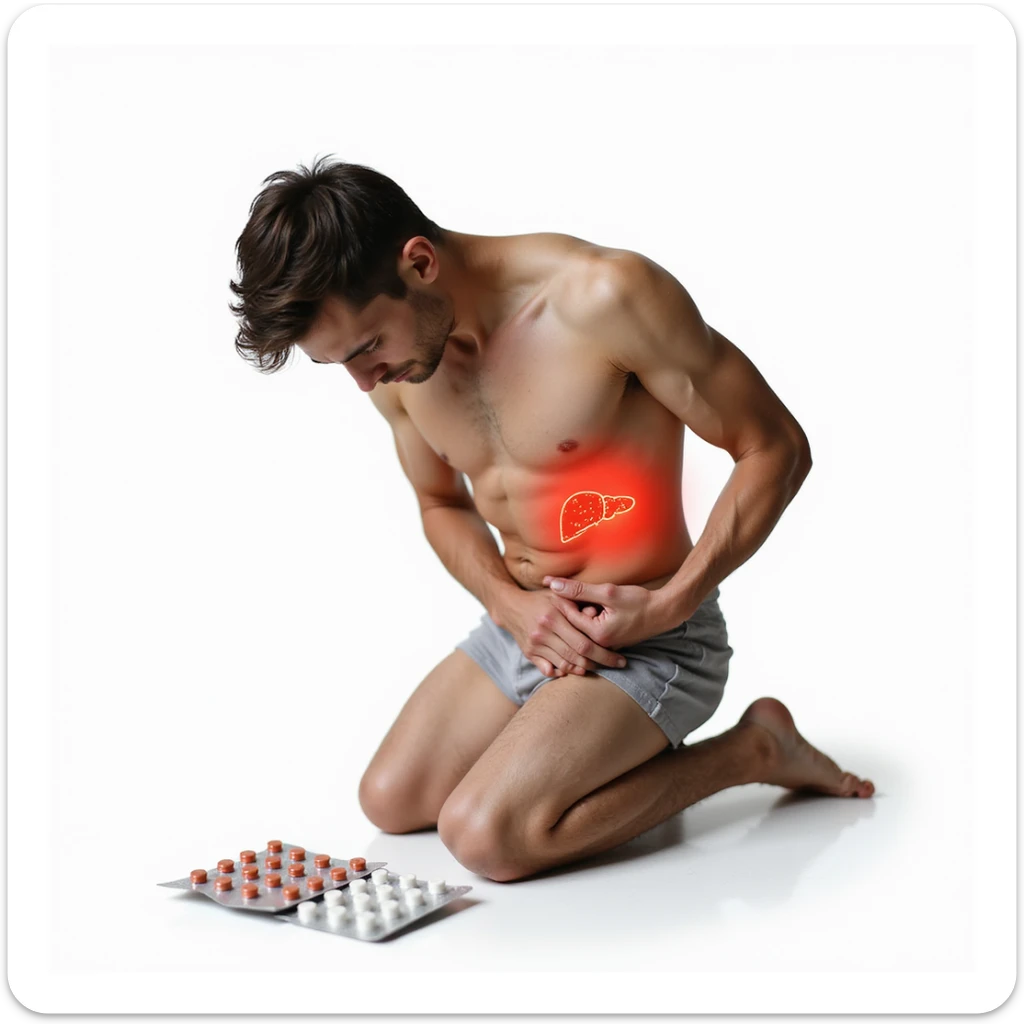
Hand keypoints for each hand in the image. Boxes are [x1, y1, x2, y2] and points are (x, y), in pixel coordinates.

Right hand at [494, 588, 629, 679]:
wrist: (511, 606)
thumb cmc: (541, 599)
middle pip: (576, 656)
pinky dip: (562, 672)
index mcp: (554, 617)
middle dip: (599, 663)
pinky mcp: (529, 653)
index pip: (584, 642)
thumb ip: (578, 604)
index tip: (619, 658)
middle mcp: (543, 632)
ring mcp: (535, 644)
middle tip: (615, 666)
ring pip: (564, 664)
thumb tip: (597, 613)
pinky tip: (575, 670)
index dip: (604, 653)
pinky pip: (548, 669)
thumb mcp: (560, 596)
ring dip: (582, 669)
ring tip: (598, 668)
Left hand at [541, 576, 661, 649]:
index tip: (549, 584)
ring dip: (574, 611)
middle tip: (554, 589)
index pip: (568, 615)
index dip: (559, 598)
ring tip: (567, 594)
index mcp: (597, 634)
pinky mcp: (609, 641)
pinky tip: (583, 603)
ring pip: (580, 626)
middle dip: (564, 606)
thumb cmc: (640, 601)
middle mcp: (599, 644)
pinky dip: (585, 616)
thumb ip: (580, 590)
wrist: (664, 612)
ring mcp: (605, 644)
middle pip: (571, 624)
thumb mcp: (608, 592)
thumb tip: (553, 584)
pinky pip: (590, 629)